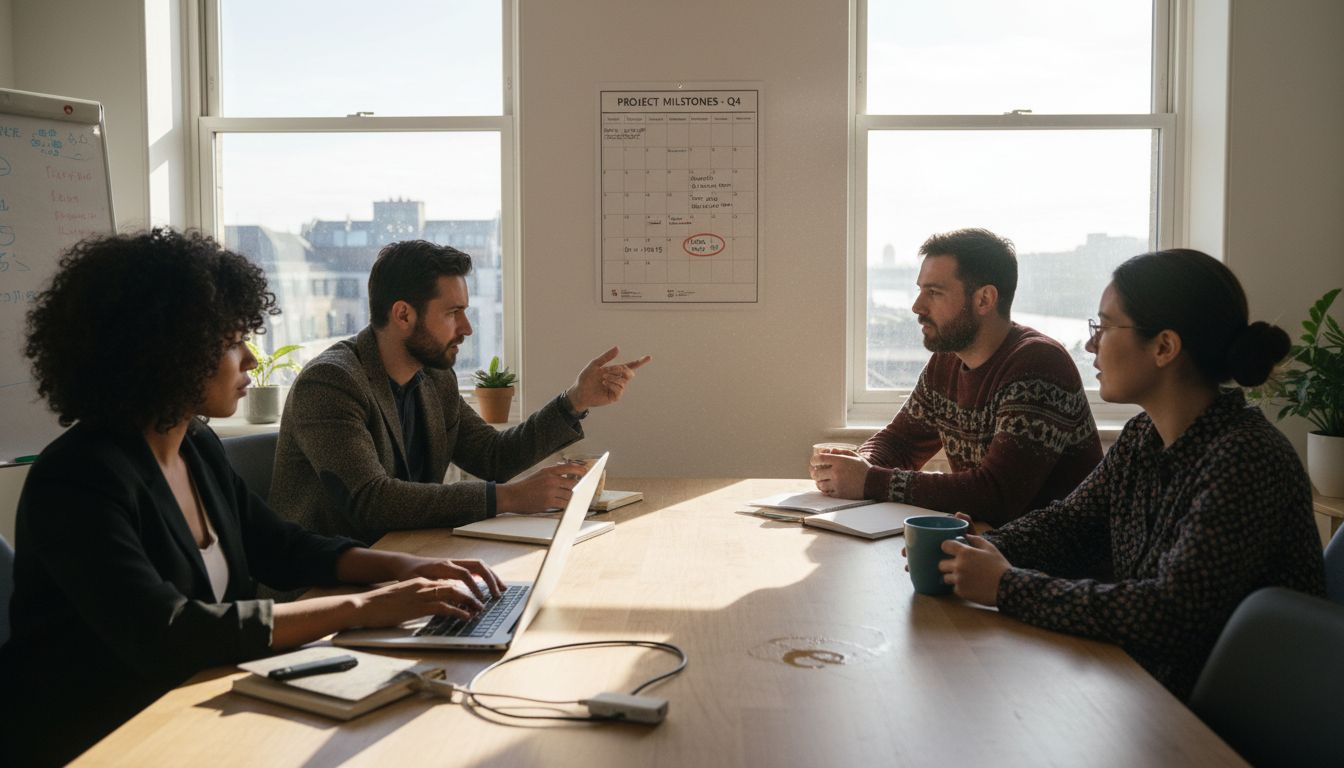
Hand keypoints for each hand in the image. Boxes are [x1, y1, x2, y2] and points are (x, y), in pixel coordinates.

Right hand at [350, 577, 483, 627]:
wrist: (363, 606)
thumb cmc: (380, 605)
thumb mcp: (403, 598)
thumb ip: (418, 599)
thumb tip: (433, 607)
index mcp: (420, 582)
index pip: (447, 582)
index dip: (463, 589)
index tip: (473, 596)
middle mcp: (423, 585)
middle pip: (455, 585)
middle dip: (471, 593)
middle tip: (481, 603)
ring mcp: (421, 595)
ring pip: (454, 593)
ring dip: (469, 602)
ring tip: (478, 610)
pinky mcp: (418, 607)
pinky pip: (444, 607)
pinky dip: (458, 612)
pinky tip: (465, 617)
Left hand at [397, 556, 504, 599]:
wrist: (405, 564)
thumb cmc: (409, 576)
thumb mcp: (418, 585)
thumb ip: (434, 591)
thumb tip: (451, 601)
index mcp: (442, 566)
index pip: (464, 574)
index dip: (475, 587)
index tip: (480, 600)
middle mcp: (452, 561)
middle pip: (477, 565)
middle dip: (490, 579)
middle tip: (498, 595)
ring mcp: (455, 562)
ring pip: (479, 565)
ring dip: (492, 576)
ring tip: (502, 589)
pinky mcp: (456, 565)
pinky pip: (475, 568)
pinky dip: (485, 576)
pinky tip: (491, 585)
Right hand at [496, 461, 587, 513]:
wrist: (512, 496)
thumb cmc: (525, 486)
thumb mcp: (539, 474)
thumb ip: (552, 474)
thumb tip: (567, 476)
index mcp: (549, 471)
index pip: (569, 467)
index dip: (580, 470)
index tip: (586, 472)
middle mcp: (551, 480)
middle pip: (573, 483)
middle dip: (580, 487)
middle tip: (585, 490)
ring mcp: (550, 491)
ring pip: (570, 495)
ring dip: (575, 498)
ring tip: (579, 500)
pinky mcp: (548, 502)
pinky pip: (564, 504)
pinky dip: (569, 506)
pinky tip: (570, 506)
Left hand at [565, 346, 651, 411]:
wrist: (579, 392)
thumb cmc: (585, 378)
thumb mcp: (594, 364)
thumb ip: (606, 357)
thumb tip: (618, 348)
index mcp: (615, 371)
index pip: (630, 366)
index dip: (640, 362)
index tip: (649, 357)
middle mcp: (618, 379)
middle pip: (630, 373)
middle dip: (621, 370)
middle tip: (608, 370)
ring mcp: (617, 389)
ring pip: (623, 381)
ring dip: (613, 378)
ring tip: (603, 379)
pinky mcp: (615, 397)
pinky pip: (620, 389)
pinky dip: (613, 385)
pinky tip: (605, 384)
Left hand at [810, 449, 869, 498]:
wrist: (874, 483)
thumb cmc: (864, 468)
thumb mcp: (854, 456)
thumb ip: (842, 452)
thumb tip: (831, 450)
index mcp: (839, 461)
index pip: (819, 459)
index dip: (813, 460)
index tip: (813, 462)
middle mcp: (836, 472)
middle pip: (816, 473)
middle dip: (813, 472)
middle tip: (814, 472)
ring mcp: (837, 484)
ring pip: (820, 484)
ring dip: (818, 482)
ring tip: (820, 481)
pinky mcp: (840, 494)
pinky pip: (826, 492)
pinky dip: (825, 490)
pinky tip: (826, 487)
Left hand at [937, 520, 1010, 605]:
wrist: (1008, 587)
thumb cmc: (999, 566)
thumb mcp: (990, 548)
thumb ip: (976, 540)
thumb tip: (966, 536)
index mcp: (965, 553)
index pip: (945, 545)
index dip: (947, 547)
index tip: (950, 550)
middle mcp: (958, 565)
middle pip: (941, 564)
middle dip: (948, 565)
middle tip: (957, 566)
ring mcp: (958, 579)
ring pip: (945, 577)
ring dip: (952, 577)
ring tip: (965, 577)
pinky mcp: (961, 591)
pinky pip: (954, 588)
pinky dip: (960, 587)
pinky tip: (971, 586)